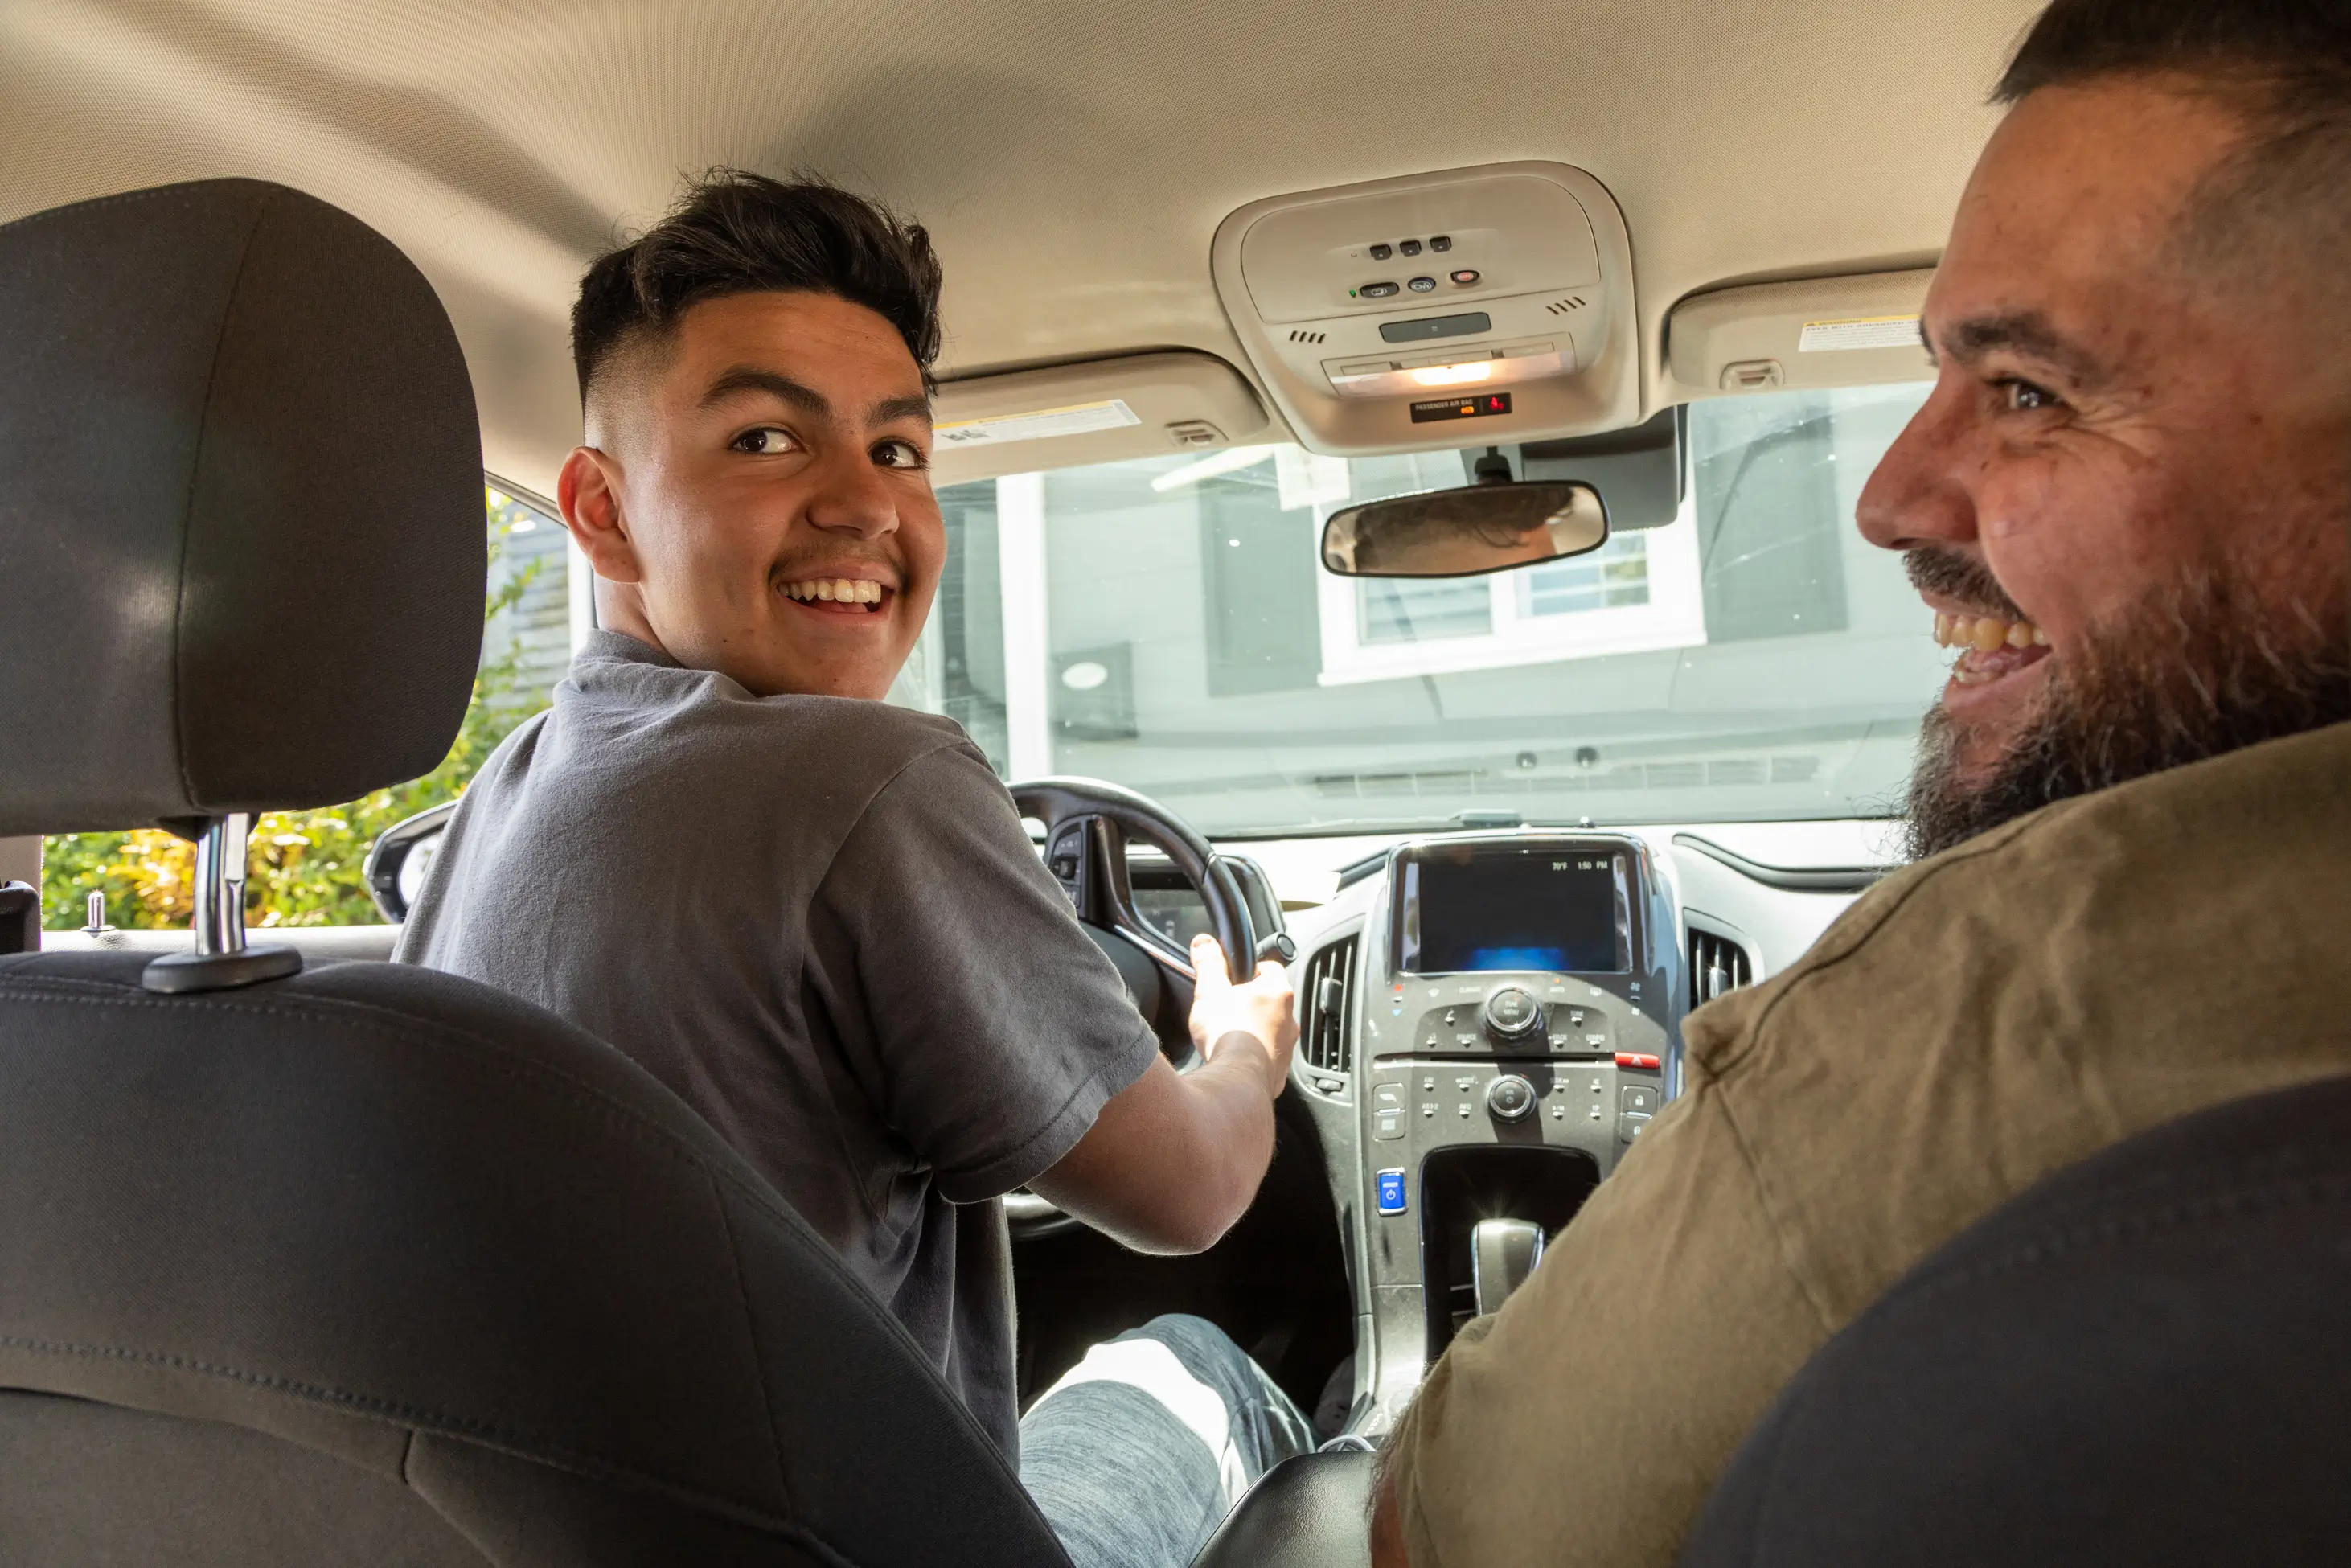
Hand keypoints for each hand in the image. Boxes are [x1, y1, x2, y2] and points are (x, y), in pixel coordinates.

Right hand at [1188, 933, 1297, 1093]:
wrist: (1236, 1081)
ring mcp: (1287, 1048)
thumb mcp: (1211, 990)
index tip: (1235, 977)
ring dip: (1254, 1031)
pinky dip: (1253, 1057)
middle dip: (1251, 1002)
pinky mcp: (1279, 1073)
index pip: (1270, 968)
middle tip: (1227, 1007)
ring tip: (1228, 1036)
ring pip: (1271, 1030)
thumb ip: (1208, 963)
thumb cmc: (1227, 1033)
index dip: (1251, 970)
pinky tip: (1234, 1059)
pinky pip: (1267, 1058)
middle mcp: (1290, 1019)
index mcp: (1278, 992)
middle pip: (1271, 1001)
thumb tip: (1204, 944)